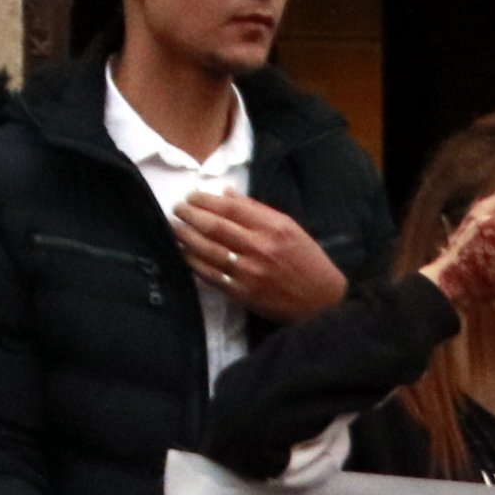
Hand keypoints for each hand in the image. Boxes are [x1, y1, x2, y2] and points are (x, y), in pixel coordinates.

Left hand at [174, 193, 346, 323]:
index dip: (205, 200)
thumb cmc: (306, 260)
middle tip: (177, 209)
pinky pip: (211, 275)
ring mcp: (249, 271)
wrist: (320, 300)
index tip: (191, 196)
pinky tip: (184, 253)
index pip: (229, 207)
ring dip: (185, 237)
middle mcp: (259, 247)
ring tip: (174, 228)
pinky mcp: (242, 292)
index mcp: (272, 226)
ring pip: (207, 250)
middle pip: (214, 226)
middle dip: (189, 215)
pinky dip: (194, 263)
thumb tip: (225, 194)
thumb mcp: (289, 227)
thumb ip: (257, 210)